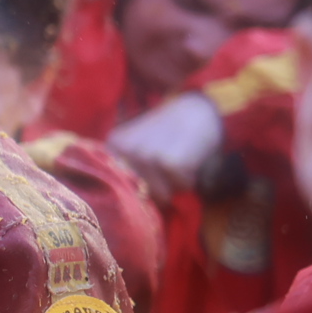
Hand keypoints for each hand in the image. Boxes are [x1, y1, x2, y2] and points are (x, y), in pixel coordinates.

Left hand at [108, 92, 224, 199]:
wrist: (196, 109)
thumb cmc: (168, 130)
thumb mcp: (138, 143)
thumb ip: (128, 168)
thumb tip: (130, 203)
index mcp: (114, 145)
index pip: (118, 187)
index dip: (136, 191)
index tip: (147, 181)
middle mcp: (126, 150)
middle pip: (141, 195)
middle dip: (157, 189)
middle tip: (167, 166)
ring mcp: (147, 156)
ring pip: (162, 195)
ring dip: (174, 186)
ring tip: (177, 162)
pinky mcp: (171, 162)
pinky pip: (181, 187)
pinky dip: (189, 179)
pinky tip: (188, 158)